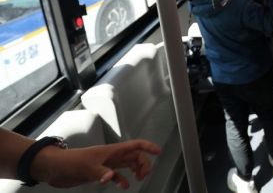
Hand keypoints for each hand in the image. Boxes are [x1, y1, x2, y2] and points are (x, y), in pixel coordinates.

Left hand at [32, 139, 160, 188]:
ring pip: (127, 164)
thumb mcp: (86, 167)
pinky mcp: (99, 172)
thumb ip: (101, 172)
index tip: (158, 151)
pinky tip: (124, 186)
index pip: (135, 145)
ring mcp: (106, 164)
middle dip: (143, 163)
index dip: (148, 147)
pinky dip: (122, 180)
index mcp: (112, 151)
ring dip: (135, 170)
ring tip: (140, 178)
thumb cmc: (70, 162)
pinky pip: (116, 175)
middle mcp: (111, 156)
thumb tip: (112, 178)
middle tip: (145, 174)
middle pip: (134, 156)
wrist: (55, 168)